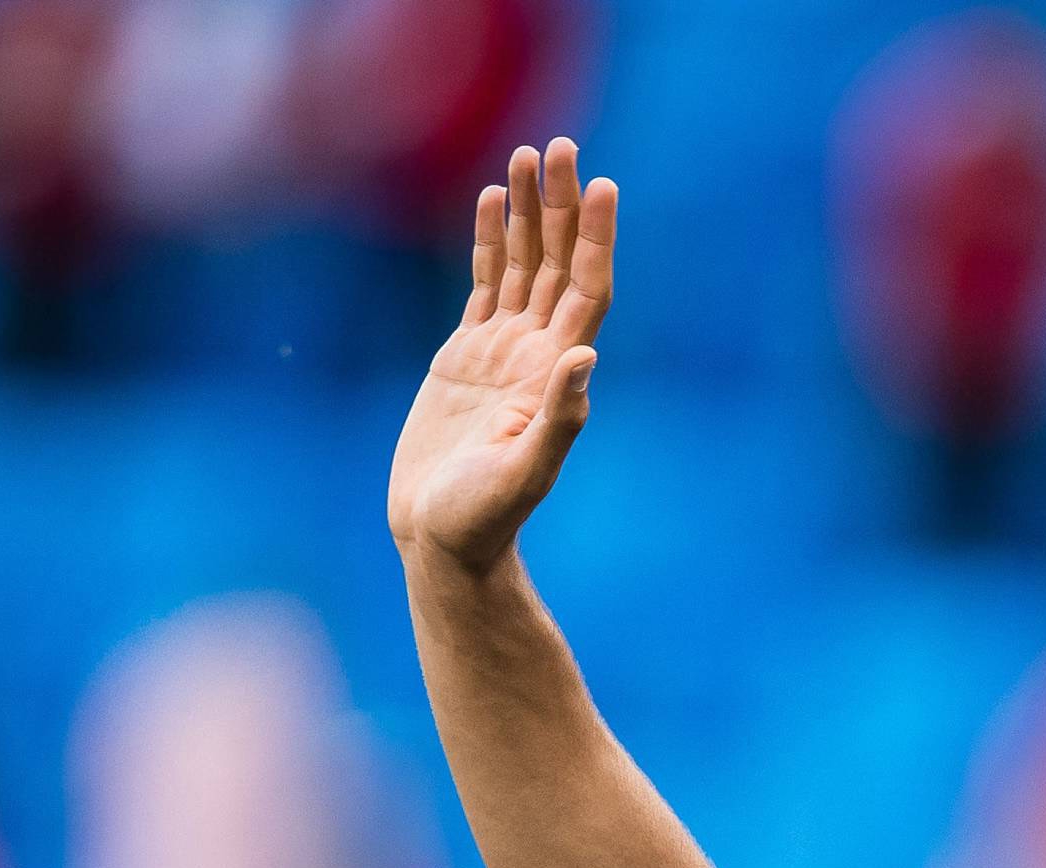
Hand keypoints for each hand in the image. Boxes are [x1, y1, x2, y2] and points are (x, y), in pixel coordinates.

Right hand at [391, 139, 615, 572]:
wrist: (442, 542)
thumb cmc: (483, 521)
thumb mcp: (522, 475)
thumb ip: (557, 420)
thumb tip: (582, 360)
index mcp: (555, 375)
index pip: (586, 290)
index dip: (595, 239)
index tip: (603, 186)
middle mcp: (536, 354)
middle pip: (557, 263)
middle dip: (560, 205)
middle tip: (561, 146)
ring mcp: (502, 352)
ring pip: (522, 264)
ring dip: (528, 212)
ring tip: (529, 155)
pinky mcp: (466, 357)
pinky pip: (485, 284)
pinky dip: (489, 241)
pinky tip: (491, 202)